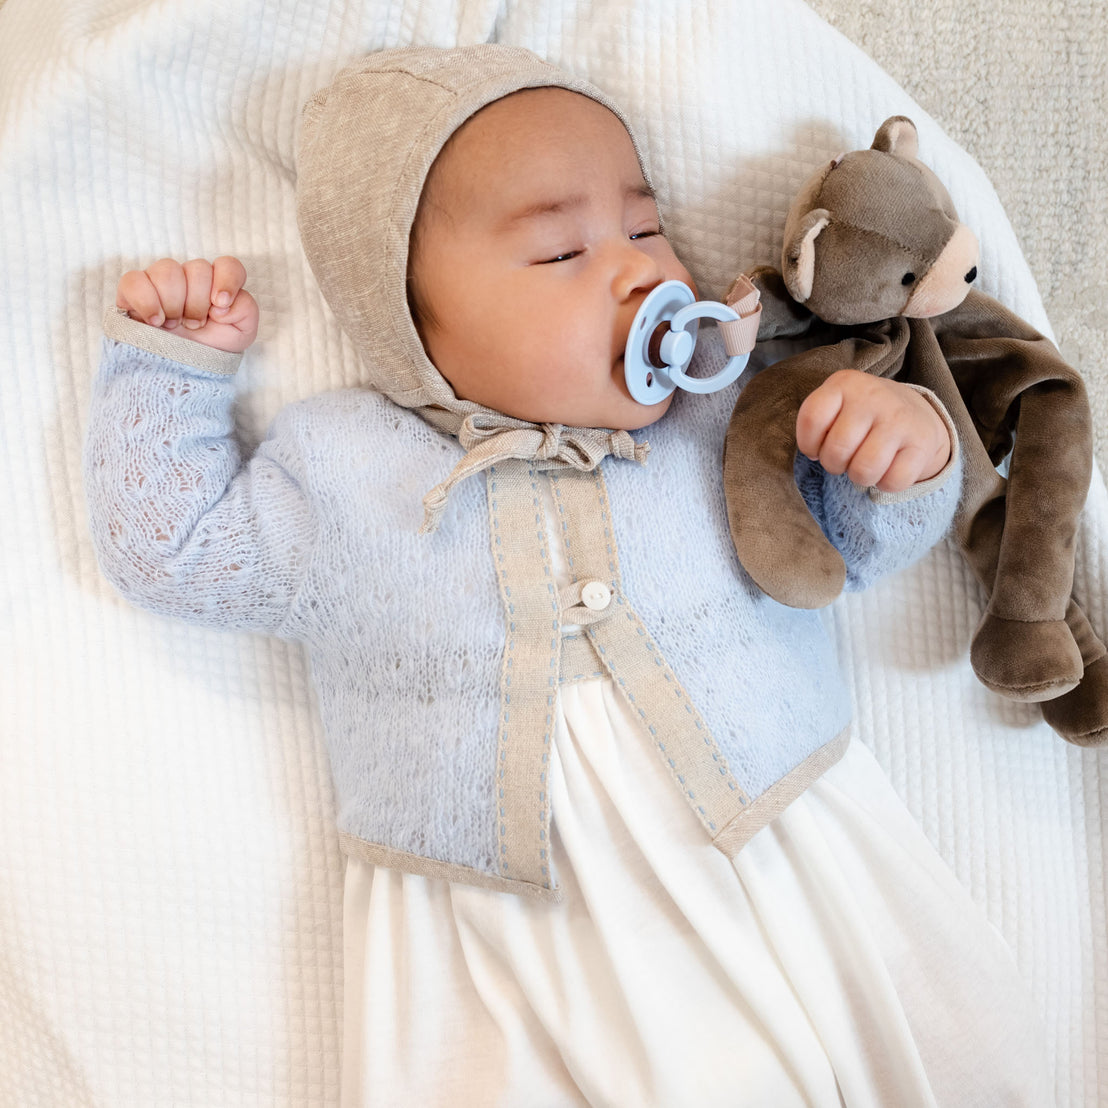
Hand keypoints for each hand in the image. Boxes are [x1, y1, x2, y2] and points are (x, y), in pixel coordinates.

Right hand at [116, 256, 258, 353]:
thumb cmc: (211, 348)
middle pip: (198, 268)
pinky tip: (155, 322)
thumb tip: (221, 301)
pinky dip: (147, 302)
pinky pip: (134, 280)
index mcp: (217, 284)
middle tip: (195, 325)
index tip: (220, 307)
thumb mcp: (241, 333)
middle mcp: (190, 277)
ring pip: (168, 270)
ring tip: (174, 325)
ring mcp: (160, 281)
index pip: (228, 265)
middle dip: (198, 303)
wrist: (182, 370)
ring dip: (174, 304)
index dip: (226, 281)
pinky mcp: (133, 290)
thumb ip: (246, 309)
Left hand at [796, 369, 950, 491]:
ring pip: (863, 470)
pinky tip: (888, 468)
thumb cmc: (862, 416)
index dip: (808, 444)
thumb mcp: (836, 406)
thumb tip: (815, 453)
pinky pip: (892, 482)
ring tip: (864, 464)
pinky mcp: (922, 443)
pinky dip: (885, 484)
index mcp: (845, 383)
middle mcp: (873, 396)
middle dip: (834, 464)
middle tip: (845, 457)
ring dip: (859, 477)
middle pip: (836, 451)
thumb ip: (817, 423)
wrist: (916, 413)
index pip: (812, 419)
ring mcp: (899, 419)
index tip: (818, 446)